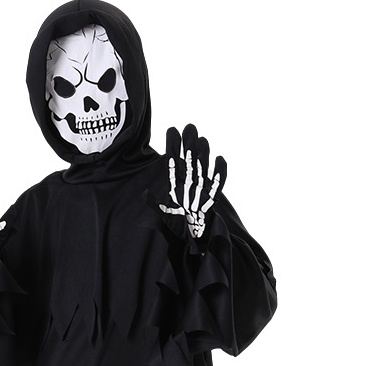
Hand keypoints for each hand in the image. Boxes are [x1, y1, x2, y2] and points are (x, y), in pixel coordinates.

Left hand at [158, 125, 225, 239]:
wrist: (194, 238)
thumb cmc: (179, 225)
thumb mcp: (164, 214)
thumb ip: (155, 204)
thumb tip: (145, 194)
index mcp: (176, 185)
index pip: (173, 162)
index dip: (173, 146)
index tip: (172, 130)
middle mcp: (189, 183)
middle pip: (189, 159)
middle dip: (189, 143)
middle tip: (189, 128)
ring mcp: (202, 188)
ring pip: (203, 166)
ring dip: (203, 154)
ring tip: (201, 141)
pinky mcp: (213, 197)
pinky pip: (218, 182)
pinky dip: (220, 171)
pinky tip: (219, 158)